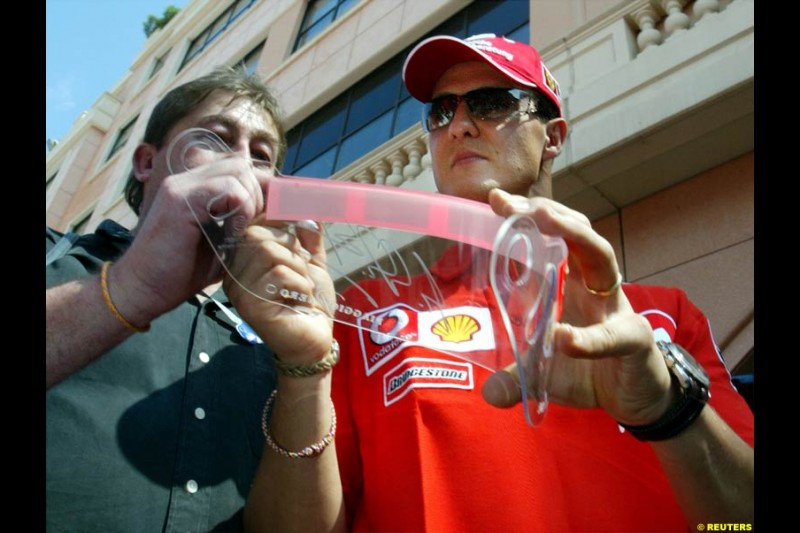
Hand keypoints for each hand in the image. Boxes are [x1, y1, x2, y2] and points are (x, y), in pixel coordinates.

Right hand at [111, 156, 267, 323]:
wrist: (142, 290)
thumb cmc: (179, 272)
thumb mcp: (220, 243)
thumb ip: (240, 223)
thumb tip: (276, 214)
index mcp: (194, 186)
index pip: (239, 168)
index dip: (261, 187)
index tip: (272, 213)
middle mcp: (186, 179)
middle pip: (242, 165)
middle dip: (259, 194)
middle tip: (254, 226)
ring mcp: (180, 186)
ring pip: (238, 172)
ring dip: (250, 203)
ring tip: (240, 232)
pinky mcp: (180, 200)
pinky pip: (228, 189)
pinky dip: (240, 210)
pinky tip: (232, 234)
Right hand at [223, 218, 334, 365]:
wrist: (316, 339)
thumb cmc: (311, 301)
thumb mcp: (311, 260)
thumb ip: (308, 234)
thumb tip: (310, 202)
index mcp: (245, 258)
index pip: (254, 222)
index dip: (279, 216)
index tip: (302, 224)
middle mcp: (235, 272)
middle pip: (258, 233)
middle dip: (291, 246)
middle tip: (302, 269)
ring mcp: (239, 289)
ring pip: (269, 251)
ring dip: (298, 268)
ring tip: (302, 288)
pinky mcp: (250, 305)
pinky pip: (278, 274)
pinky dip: (299, 284)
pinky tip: (300, 299)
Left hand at [482, 189, 672, 425]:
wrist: (639, 401)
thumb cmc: (592, 373)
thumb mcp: (546, 374)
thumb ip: (517, 378)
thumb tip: (488, 394)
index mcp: (573, 284)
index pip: (550, 239)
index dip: (525, 218)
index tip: (495, 200)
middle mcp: (596, 286)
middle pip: (576, 233)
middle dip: (545, 213)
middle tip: (511, 203)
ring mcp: (617, 308)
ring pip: (602, 257)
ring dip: (574, 235)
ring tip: (543, 220)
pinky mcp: (634, 340)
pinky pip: (613, 335)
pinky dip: (588, 338)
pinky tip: (563, 338)